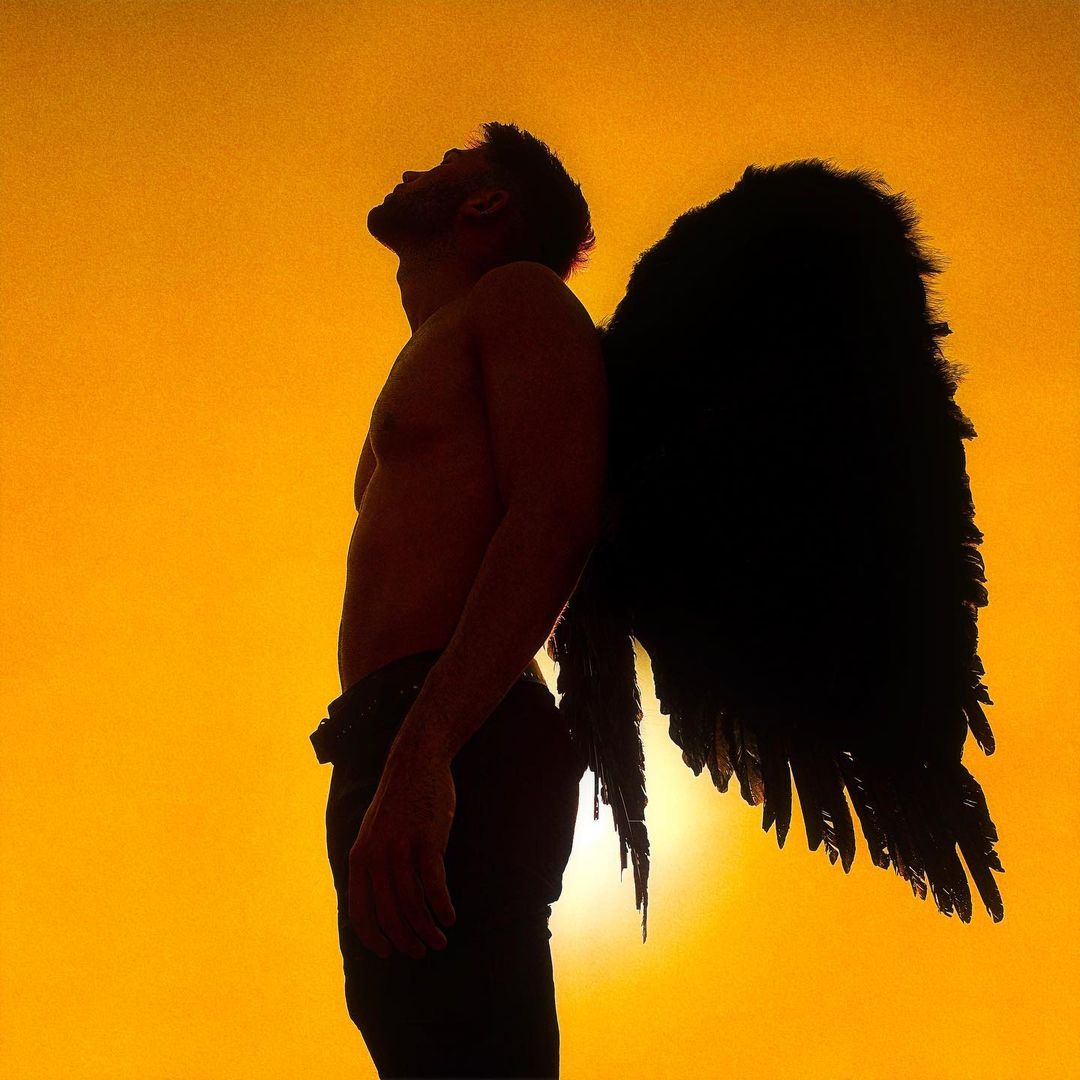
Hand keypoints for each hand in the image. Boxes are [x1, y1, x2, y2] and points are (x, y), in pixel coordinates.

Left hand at [347, 750, 457, 959]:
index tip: (387, 953)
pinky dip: (441, 907)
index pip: (360, 912)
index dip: (373, 938)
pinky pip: (433, 886)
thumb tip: (376, 899)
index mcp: (359, 857)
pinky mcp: (427, 842)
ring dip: (426, 930)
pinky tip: (449, 916)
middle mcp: (376, 857)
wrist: (416, 763)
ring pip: (412, 905)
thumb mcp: (373, 832)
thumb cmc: (399, 801)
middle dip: (405, 940)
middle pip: (389, 914)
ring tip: (439, 940)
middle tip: (420, 952)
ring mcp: (401, 849)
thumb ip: (371, 862)